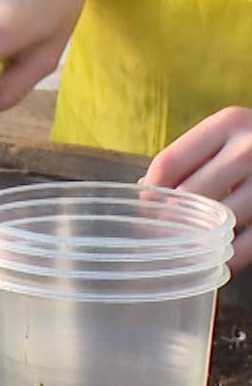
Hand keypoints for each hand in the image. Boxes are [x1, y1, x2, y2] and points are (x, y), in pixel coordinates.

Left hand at [143, 106, 251, 271]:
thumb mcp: (230, 136)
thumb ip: (191, 158)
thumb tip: (145, 191)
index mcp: (229, 123)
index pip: (169, 163)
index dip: (150, 192)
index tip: (144, 210)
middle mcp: (251, 147)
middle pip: (189, 194)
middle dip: (170, 220)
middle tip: (161, 238)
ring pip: (218, 221)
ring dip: (199, 240)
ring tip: (188, 251)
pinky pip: (251, 243)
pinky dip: (232, 256)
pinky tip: (221, 262)